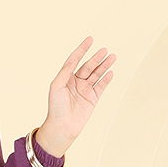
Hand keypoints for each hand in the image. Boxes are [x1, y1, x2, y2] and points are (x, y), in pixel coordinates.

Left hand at [35, 35, 115, 156]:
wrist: (62, 126)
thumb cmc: (55, 107)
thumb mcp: (56, 86)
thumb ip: (65, 72)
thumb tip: (73, 60)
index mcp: (66, 78)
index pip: (75, 60)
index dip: (82, 49)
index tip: (90, 39)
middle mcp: (76, 82)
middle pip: (88, 66)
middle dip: (96, 58)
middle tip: (104, 50)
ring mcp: (85, 90)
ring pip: (96, 74)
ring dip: (104, 65)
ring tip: (112, 57)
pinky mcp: (92, 99)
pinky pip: (101, 86)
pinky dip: (106, 78)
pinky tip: (111, 71)